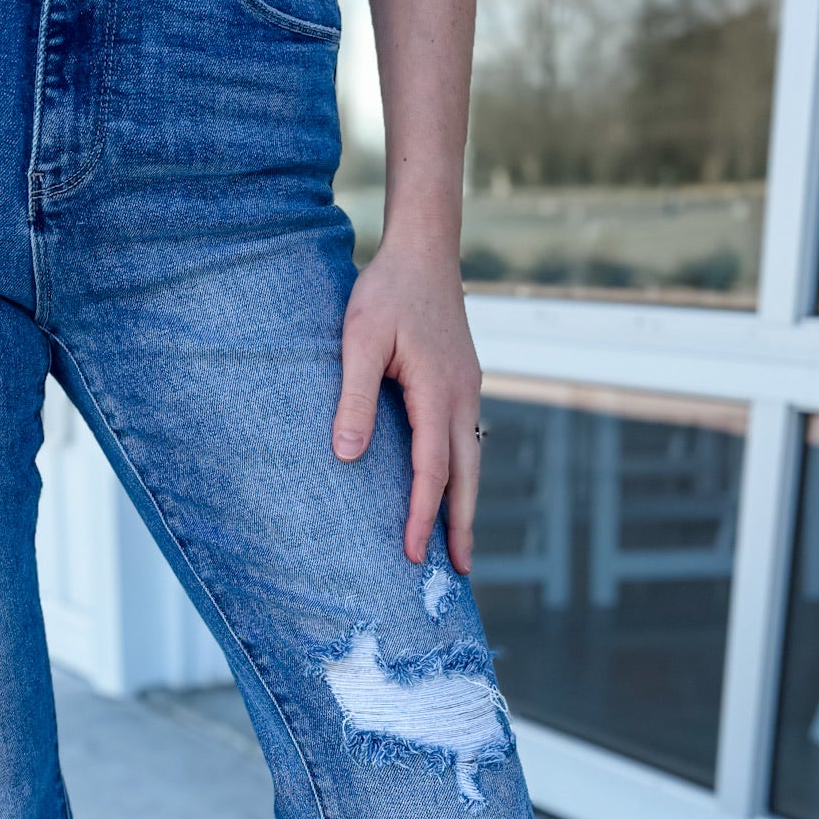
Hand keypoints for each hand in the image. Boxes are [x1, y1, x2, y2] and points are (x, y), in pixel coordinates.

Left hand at [331, 241, 480, 570]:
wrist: (424, 248)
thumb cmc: (386, 291)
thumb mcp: (359, 340)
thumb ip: (353, 397)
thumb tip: (348, 455)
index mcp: (437, 391)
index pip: (432, 469)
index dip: (424, 514)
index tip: (415, 553)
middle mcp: (462, 395)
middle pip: (466, 474)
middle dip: (461, 524)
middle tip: (459, 571)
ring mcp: (467, 388)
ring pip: (470, 457)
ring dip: (465, 502)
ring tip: (460, 543)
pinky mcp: (461, 380)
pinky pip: (465, 437)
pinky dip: (462, 472)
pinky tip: (452, 486)